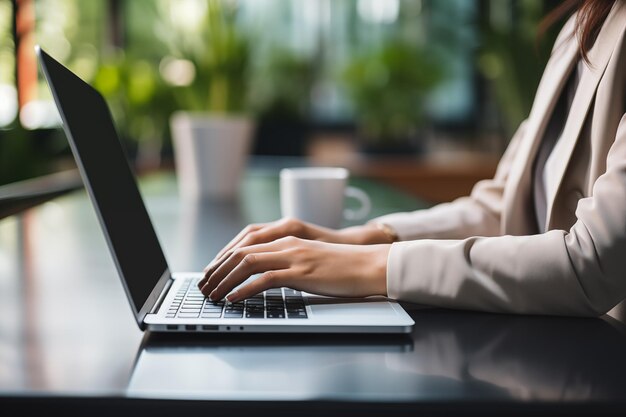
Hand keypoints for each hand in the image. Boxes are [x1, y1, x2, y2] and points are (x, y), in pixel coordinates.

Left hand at [199, 236, 389, 301]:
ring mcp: (294, 256)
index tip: (210, 274)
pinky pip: (265, 279)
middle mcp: (287, 243)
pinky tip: (233, 299)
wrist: (369, 264)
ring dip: (224, 280)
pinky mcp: (302, 273)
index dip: (223, 259)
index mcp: (287, 238)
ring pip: (247, 263)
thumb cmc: (342, 266)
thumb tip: (266, 278)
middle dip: (217, 270)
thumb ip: (288, 263)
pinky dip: (244, 289)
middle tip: (203, 286)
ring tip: (212, 295)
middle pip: (240, 252)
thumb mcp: (310, 259)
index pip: (245, 244)